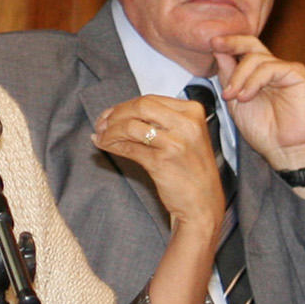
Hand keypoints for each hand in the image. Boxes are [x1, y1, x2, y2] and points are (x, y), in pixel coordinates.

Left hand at [94, 96, 224, 240]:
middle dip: (115, 114)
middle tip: (102, 124)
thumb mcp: (183, 138)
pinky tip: (104, 145)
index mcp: (193, 112)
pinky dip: (113, 145)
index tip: (110, 114)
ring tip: (101, 136)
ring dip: (110, 131)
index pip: (150, 99)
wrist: (203, 204)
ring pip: (131, 126)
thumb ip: (158, 123)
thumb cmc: (192, 172)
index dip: (125, 106)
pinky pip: (129, 148)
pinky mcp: (162, 161)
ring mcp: (175, 142)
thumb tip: (117, 115)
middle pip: (140, 107)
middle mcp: (186, 124)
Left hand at [210, 35, 304, 176]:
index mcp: (256, 74)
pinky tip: (246, 96)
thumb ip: (228, 77)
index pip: (242, 50)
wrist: (285, 150)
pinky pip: (271, 68)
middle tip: (216, 44)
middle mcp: (271, 69)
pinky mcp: (297, 74)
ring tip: (233, 97)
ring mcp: (285, 70)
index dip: (227, 45)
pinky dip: (254, 81)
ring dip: (239, 77)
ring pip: (256, 58)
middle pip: (251, 43)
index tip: (211, 43)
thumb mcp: (235, 102)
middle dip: (231, 42)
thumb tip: (218, 52)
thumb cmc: (264, 131)